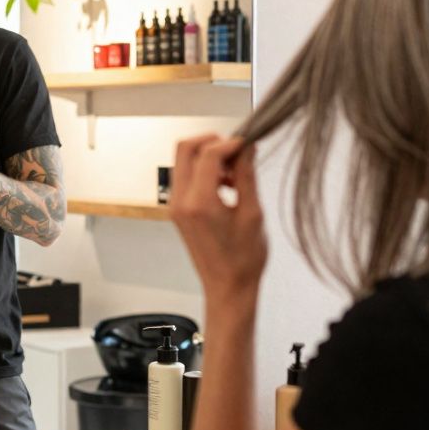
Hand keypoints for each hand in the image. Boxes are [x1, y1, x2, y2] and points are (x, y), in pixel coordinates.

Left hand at [169, 134, 266, 310]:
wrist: (228, 287)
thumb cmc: (242, 260)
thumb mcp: (252, 213)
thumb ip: (246, 175)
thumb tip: (247, 147)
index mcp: (199, 203)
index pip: (208, 154)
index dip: (230, 143)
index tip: (247, 143)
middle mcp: (180, 202)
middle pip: (185, 149)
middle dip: (212, 142)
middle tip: (237, 149)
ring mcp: (176, 206)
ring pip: (184, 162)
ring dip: (208, 157)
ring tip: (236, 173)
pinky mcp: (178, 211)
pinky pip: (186, 178)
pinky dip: (204, 172)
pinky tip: (227, 184)